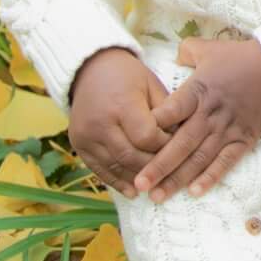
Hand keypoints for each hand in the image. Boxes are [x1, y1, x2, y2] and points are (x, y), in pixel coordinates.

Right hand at [66, 47, 168, 196]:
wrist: (89, 69)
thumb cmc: (128, 76)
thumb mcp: (152, 84)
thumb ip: (167, 112)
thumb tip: (183, 140)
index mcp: (122, 104)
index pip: (147, 137)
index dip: (165, 145)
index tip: (177, 146)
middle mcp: (100, 122)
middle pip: (131, 156)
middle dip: (154, 167)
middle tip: (172, 173)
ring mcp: (86, 136)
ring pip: (116, 167)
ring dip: (137, 179)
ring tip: (156, 187)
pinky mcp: (78, 145)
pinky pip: (99, 170)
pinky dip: (117, 182)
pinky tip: (133, 191)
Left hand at [132, 38, 260, 200]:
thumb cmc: (238, 57)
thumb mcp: (207, 48)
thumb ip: (185, 52)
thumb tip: (171, 56)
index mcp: (197, 91)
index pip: (171, 112)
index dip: (152, 127)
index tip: (134, 142)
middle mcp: (210, 113)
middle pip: (181, 143)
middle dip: (159, 166)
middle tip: (140, 184)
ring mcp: (227, 129)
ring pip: (199, 158)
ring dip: (178, 179)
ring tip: (158, 196)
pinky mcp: (244, 139)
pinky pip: (225, 162)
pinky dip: (210, 178)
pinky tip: (194, 192)